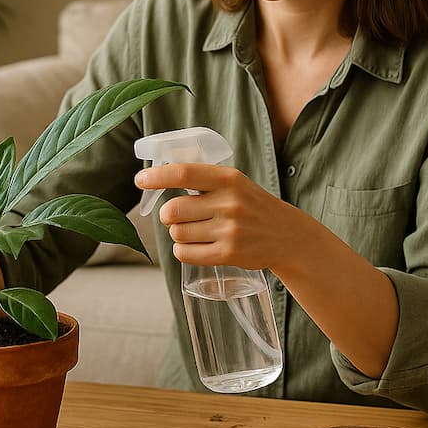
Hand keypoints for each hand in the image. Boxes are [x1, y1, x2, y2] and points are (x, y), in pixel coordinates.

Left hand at [134, 163, 324, 272]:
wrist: (287, 235)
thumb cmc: (252, 206)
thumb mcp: (235, 183)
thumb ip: (203, 180)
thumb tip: (158, 177)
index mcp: (228, 178)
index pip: (183, 174)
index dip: (157, 177)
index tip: (140, 181)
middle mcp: (229, 202)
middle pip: (173, 210)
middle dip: (167, 215)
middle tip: (175, 217)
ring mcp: (230, 230)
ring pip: (177, 233)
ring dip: (177, 234)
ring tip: (193, 232)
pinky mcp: (229, 253)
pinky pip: (186, 253)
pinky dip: (182, 251)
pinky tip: (193, 247)